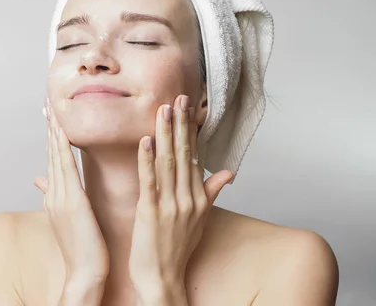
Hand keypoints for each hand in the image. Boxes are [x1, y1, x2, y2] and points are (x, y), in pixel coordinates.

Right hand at [33, 98, 109, 284]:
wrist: (85, 272)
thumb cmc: (83, 248)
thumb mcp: (67, 219)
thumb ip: (56, 198)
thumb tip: (42, 182)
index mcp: (56, 197)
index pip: (53, 161)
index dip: (51, 139)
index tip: (51, 118)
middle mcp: (54, 194)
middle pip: (50, 155)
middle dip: (49, 129)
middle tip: (47, 105)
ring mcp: (60, 197)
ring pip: (56, 158)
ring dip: (54, 133)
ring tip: (52, 111)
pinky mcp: (72, 202)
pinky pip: (66, 169)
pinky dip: (62, 149)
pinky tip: (62, 133)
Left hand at [128, 94, 233, 290]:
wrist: (163, 277)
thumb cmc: (179, 248)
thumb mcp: (201, 219)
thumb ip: (212, 192)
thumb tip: (230, 172)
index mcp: (198, 197)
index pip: (195, 156)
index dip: (191, 131)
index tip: (189, 108)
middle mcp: (187, 198)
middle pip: (184, 154)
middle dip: (180, 124)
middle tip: (179, 97)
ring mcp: (170, 205)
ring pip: (168, 162)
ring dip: (165, 134)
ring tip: (163, 110)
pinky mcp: (151, 212)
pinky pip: (150, 181)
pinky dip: (147, 159)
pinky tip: (145, 141)